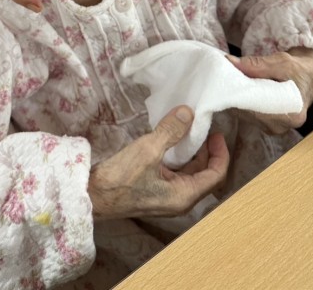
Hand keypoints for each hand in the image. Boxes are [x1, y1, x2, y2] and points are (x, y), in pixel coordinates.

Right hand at [88, 106, 228, 219]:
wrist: (92, 197)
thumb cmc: (121, 178)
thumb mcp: (148, 150)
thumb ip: (171, 131)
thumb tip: (188, 112)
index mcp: (184, 196)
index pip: (216, 175)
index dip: (221, 153)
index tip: (216, 132)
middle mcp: (179, 200)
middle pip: (204, 174)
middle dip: (206, 150)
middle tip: (202, 127)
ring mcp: (166, 197)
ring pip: (189, 173)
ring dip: (191, 153)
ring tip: (186, 129)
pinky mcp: (154, 192)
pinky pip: (174, 174)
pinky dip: (177, 157)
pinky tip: (169, 141)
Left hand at [228, 48, 312, 133]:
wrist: (307, 75)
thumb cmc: (299, 69)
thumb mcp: (282, 61)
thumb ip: (257, 64)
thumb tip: (231, 63)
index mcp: (292, 115)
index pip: (257, 109)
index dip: (239, 94)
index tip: (228, 80)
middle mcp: (283, 127)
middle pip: (249, 113)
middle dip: (236, 95)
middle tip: (226, 77)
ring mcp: (273, 128)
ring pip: (245, 114)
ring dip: (236, 98)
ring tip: (232, 82)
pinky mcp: (266, 124)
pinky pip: (247, 114)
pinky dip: (240, 101)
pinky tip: (239, 90)